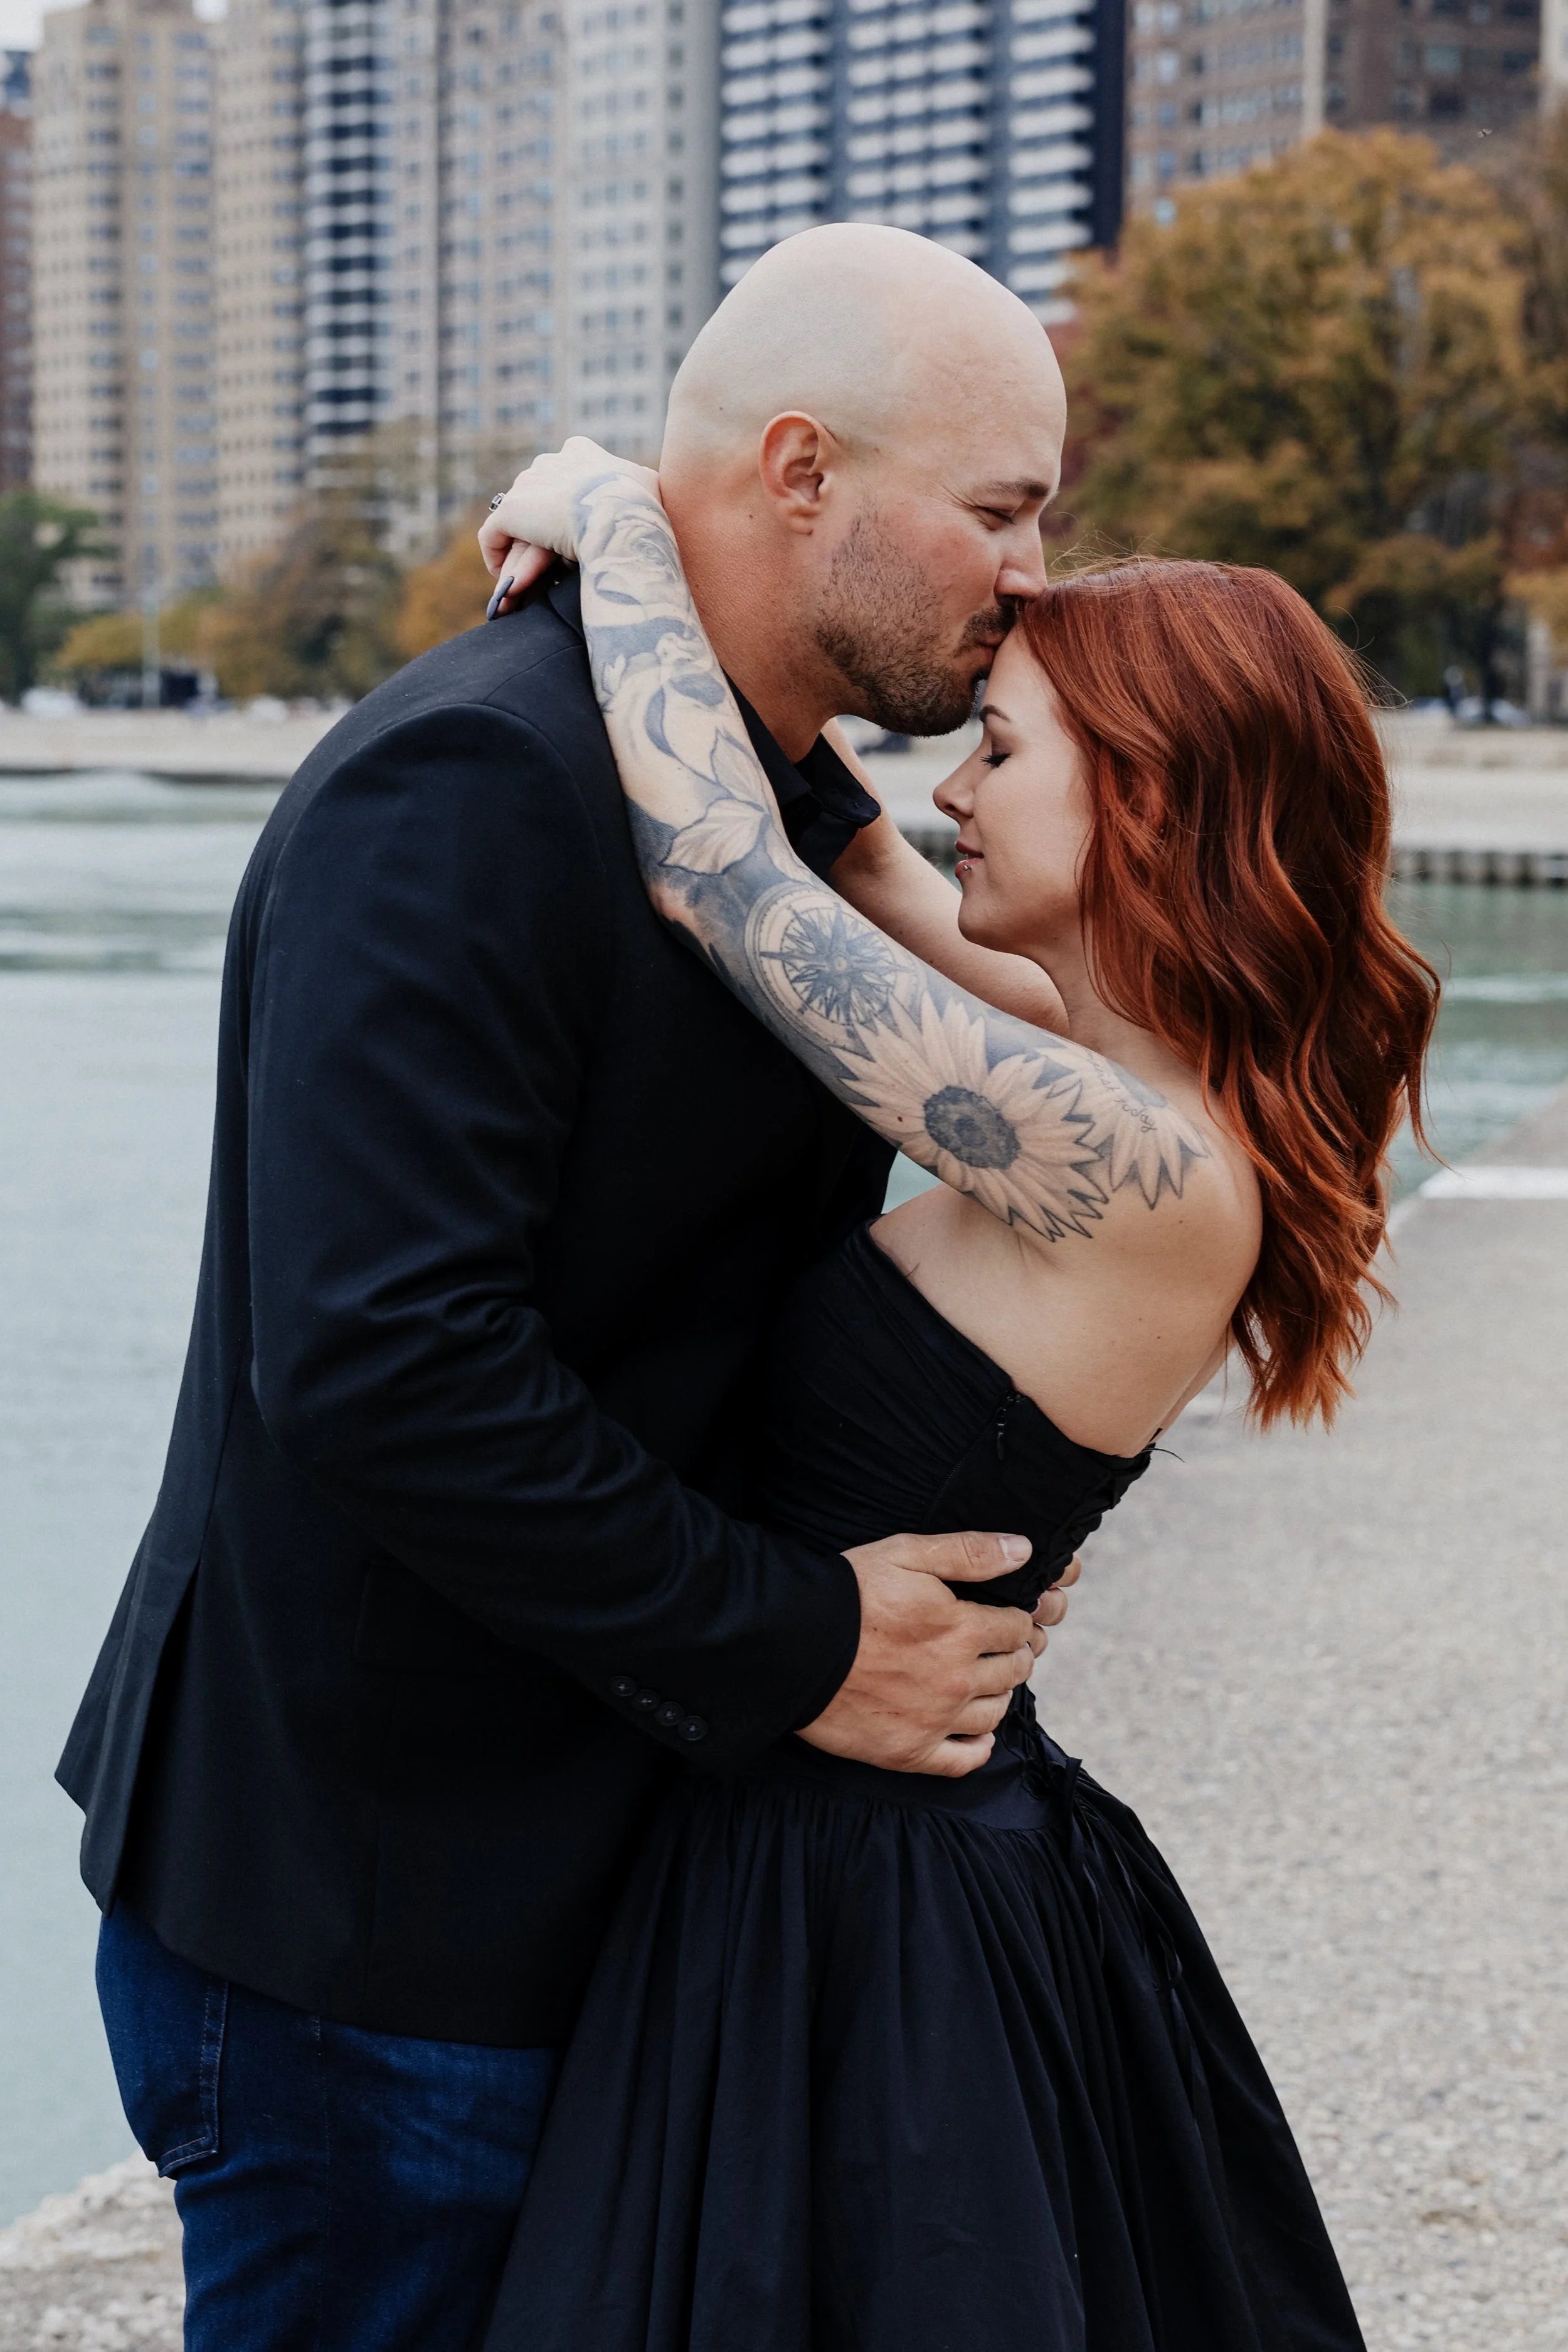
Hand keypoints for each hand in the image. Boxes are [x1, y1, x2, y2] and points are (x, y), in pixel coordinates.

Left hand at [478, 438, 661, 617]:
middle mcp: (550, 461)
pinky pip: (493, 536)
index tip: (572, 535)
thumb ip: (641, 487)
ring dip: (520, 554)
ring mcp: (528, 484)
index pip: (565, 480)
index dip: (567, 509)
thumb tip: (648, 489)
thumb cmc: (643, 506)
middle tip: (544, 569)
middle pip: (539, 503)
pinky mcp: (510, 510)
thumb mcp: (651, 489)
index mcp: (581, 454)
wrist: (619, 515)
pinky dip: (497, 557)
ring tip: (524, 584)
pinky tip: (505, 581)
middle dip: (540, 534)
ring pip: (519, 523)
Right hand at [797, 1531, 1062, 1778]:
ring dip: (999, 1694)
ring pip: (994, 1714)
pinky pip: (963, 1761)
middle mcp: (957, 1680)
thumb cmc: (848, 1593)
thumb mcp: (906, 1554)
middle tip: (1001, 1647)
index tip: (1008, 1617)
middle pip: (1013, 1671)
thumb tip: (1023, 1550)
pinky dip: (978, 1748)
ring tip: (985, 1681)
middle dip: (1015, 1654)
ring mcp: (934, 1720)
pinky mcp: (909, 1751)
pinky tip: (977, 1735)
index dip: (1017, 1619)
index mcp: (961, 1630)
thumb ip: (969, 1552)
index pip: (1017, 1628)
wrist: (793, 1646)